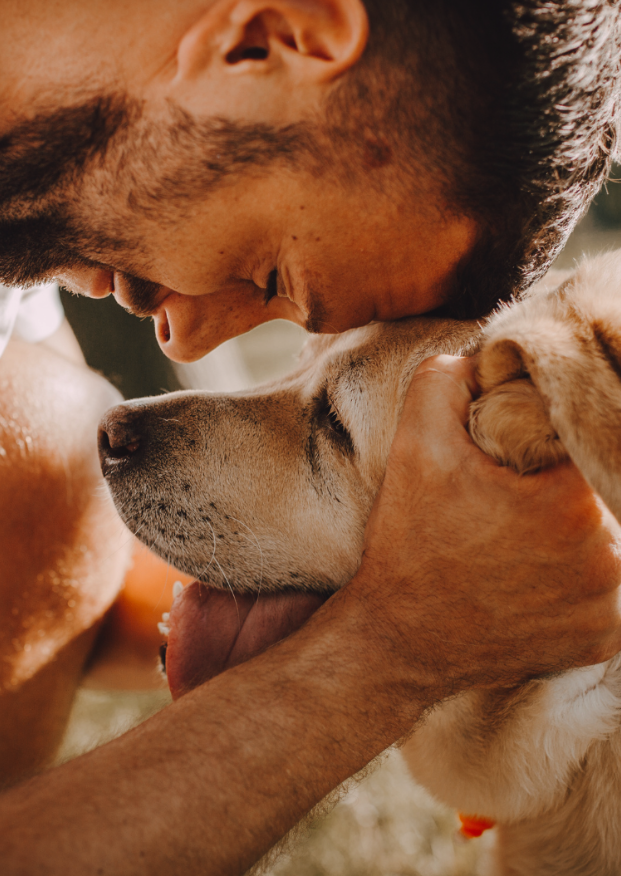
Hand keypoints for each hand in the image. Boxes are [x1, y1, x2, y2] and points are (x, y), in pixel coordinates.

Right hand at [350, 355, 620, 693]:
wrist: (399, 637)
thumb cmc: (410, 541)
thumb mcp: (414, 444)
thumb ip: (446, 379)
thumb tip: (485, 359)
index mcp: (571, 502)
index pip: (592, 442)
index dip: (562, 438)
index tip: (533, 452)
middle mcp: (607, 558)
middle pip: (607, 490)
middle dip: (572, 483)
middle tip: (523, 495)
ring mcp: (609, 607)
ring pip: (615, 539)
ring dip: (585, 528)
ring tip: (528, 531)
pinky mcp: (602, 640)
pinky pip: (615, 591)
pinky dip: (588, 576)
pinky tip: (541, 570)